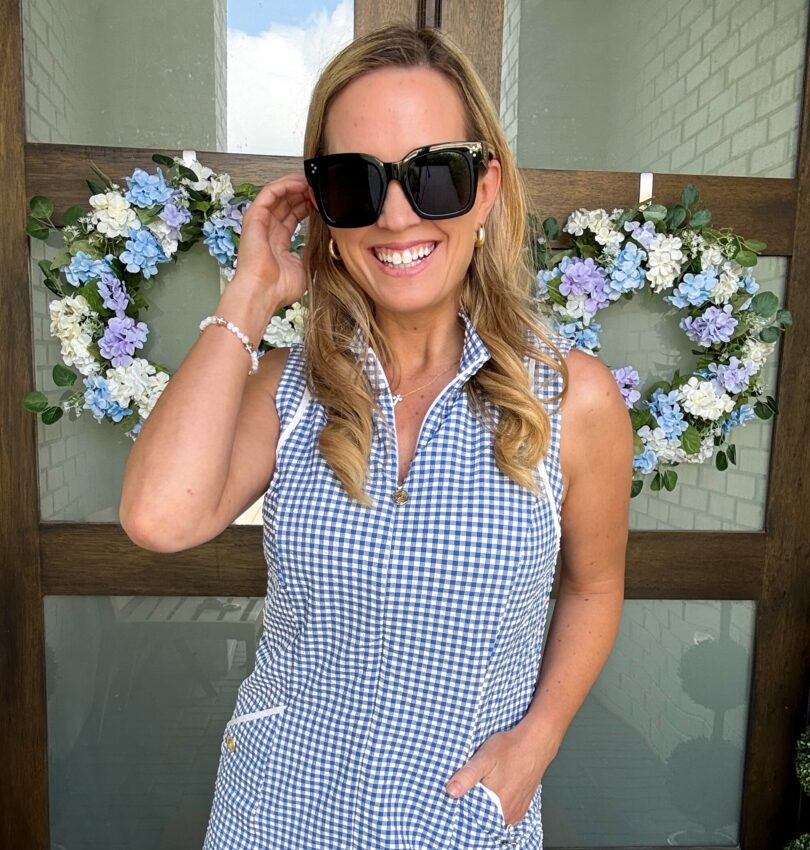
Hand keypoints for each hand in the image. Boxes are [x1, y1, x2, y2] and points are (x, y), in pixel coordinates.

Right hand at [233, 173, 313, 308]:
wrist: (263, 293)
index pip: (293, 216)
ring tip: (311, 181)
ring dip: (295, 186)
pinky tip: (299, 183)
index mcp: (278, 242)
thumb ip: (311, 255)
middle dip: (303, 193)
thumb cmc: (279, 288)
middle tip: (319, 187)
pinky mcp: (253, 217)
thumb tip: (326, 248)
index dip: (307, 206)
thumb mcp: (304, 269)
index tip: (322, 201)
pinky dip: (284, 185)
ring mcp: (259, 223)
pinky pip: (269, 193)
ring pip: (278, 195)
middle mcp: (268, 231)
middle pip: (286, 203)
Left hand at [444, 723, 551, 827]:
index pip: (472, 814)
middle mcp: (508, 813)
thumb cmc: (510, 748)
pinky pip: (505, 814)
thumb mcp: (483, 758)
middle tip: (475, 784)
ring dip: (488, 805)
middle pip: (483, 816)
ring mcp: (516, 811)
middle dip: (476, 804)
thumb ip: (467, 776)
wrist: (534, 743)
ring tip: (486, 786)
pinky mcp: (522, 807)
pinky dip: (498, 806)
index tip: (462, 791)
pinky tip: (496, 791)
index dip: (464, 802)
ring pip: (494, 815)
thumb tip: (450, 791)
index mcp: (498, 804)